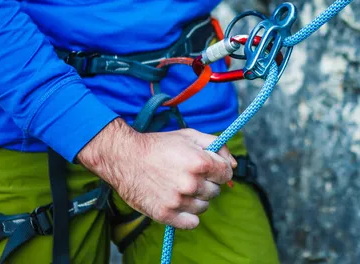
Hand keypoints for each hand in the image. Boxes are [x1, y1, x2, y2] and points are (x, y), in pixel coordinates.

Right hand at [78, 118, 235, 228]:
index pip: (226, 174)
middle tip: (188, 175)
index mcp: (200, 162)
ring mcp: (178, 200)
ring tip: (180, 187)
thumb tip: (233, 165)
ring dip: (196, 198)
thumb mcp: (189, 136)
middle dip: (206, 183)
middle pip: (215, 191)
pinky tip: (179, 202)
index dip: (218, 170)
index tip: (208, 169)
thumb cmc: (159, 145)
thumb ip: (216, 146)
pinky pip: (192, 222)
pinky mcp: (166, 214)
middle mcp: (191, 183)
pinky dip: (188, 215)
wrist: (125, 157)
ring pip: (204, 206)